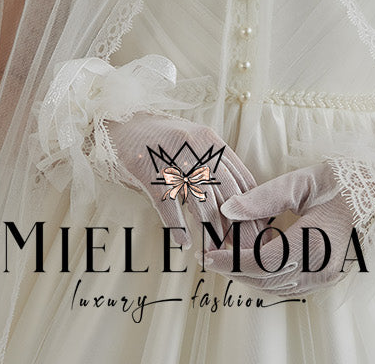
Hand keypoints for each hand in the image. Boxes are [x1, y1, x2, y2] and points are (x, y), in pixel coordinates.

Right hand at [102, 113, 269, 245]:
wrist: (119, 123)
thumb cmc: (159, 140)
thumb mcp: (193, 144)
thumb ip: (214, 166)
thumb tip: (235, 204)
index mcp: (211, 142)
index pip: (243, 180)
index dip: (251, 210)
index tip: (255, 232)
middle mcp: (196, 148)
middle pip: (227, 193)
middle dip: (236, 226)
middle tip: (239, 250)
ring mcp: (172, 158)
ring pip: (201, 201)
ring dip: (210, 232)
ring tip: (212, 252)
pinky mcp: (148, 170)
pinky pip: (168, 204)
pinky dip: (178, 227)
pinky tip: (183, 242)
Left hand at [202, 160, 369, 294]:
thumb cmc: (341, 181)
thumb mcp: (299, 182)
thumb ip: (261, 198)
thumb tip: (228, 210)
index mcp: (314, 241)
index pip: (262, 262)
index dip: (231, 261)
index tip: (207, 255)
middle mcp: (321, 266)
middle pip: (266, 280)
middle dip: (234, 270)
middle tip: (209, 255)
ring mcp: (326, 275)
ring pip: (277, 287)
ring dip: (249, 274)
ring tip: (227, 254)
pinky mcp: (327, 275)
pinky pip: (289, 284)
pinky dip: (267, 275)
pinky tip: (254, 257)